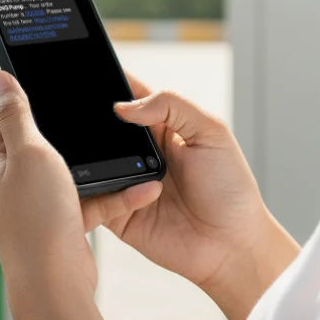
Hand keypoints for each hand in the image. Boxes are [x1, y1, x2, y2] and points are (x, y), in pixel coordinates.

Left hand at [0, 70, 161, 319]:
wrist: (55, 284)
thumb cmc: (36, 220)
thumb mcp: (28, 152)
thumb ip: (16, 114)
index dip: (12, 80)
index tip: (33, 60)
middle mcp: (8, 174)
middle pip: (34, 130)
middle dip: (63, 115)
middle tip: (87, 97)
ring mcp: (34, 196)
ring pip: (69, 163)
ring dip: (97, 156)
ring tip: (124, 145)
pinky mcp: (59, 216)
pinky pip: (89, 194)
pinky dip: (113, 191)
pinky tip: (140, 187)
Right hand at [81, 74, 299, 319]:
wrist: (232, 246)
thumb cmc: (230, 188)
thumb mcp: (212, 132)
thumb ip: (172, 105)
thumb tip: (124, 106)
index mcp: (162, 126)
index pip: (130, 95)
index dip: (112, 83)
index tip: (94, 73)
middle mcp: (140, 152)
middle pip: (102, 128)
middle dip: (93, 121)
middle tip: (87, 115)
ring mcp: (126, 182)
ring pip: (91, 162)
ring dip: (94, 157)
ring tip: (119, 161)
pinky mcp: (117, 214)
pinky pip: (94, 199)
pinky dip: (101, 193)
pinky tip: (137, 192)